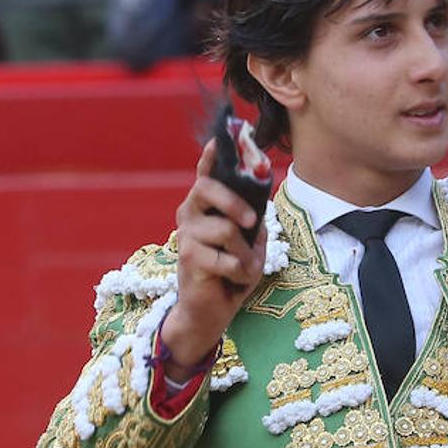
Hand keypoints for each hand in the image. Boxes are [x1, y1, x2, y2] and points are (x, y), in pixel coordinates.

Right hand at [161, 139, 267, 376]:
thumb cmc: (231, 271)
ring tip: (243, 267)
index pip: (207, 172)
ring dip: (245, 253)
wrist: (211, 311)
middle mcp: (190, 213)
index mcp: (206, 205)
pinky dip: (240, 271)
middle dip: (234, 201)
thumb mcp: (250, 241)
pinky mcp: (188, 259)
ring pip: (225, 228)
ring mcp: (185, 235)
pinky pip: (226, 258)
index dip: (213, 154)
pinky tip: (233, 279)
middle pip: (208, 188)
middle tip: (252, 221)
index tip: (223, 136)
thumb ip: (253, 216)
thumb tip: (262, 194)